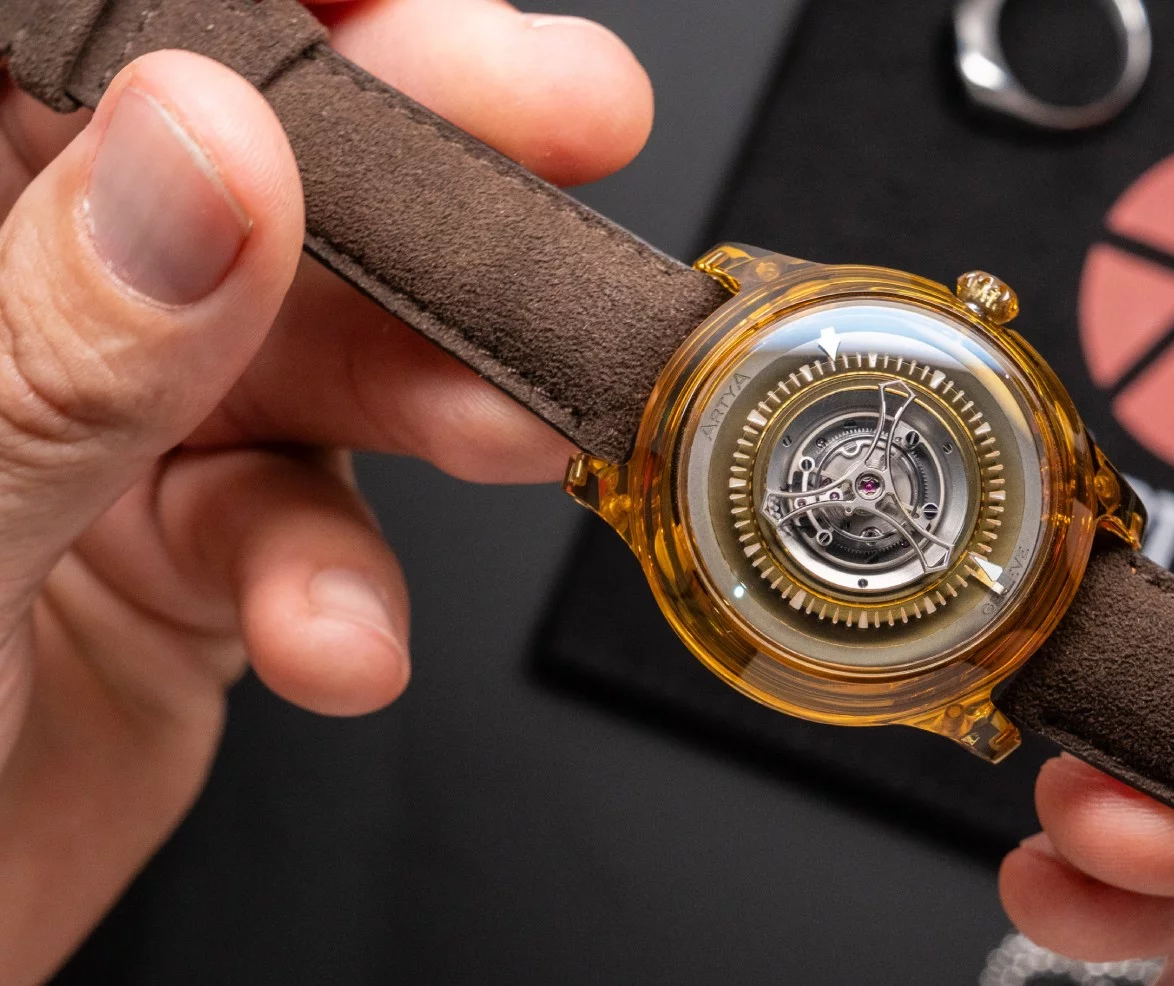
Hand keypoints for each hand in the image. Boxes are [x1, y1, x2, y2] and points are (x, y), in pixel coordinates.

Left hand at [0, 2, 651, 979]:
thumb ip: (66, 346)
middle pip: (247, 160)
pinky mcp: (192, 550)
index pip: (75, 30)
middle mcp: (27, 305)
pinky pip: (317, 524)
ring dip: (436, 388)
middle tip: (564, 118)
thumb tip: (212, 153)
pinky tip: (336, 638)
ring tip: (506, 421)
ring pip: (319, 342)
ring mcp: (116, 423)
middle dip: (417, 152)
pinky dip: (353, 588)